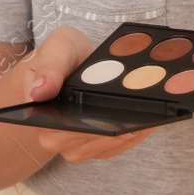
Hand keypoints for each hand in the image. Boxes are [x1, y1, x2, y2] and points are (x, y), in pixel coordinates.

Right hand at [19, 25, 157, 161]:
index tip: (122, 123)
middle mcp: (55, 138)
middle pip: (95, 139)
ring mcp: (75, 145)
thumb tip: (39, 93)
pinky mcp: (93, 146)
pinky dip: (135, 134)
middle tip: (148, 113)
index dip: (96, 127)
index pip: (70, 129)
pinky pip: (117, 145)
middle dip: (122, 127)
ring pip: (109, 145)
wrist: (67, 64)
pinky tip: (151, 120)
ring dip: (133, 131)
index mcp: (41, 116)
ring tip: (154, 115)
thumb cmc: (60, 55)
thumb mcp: (56, 48)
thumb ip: (49, 67)